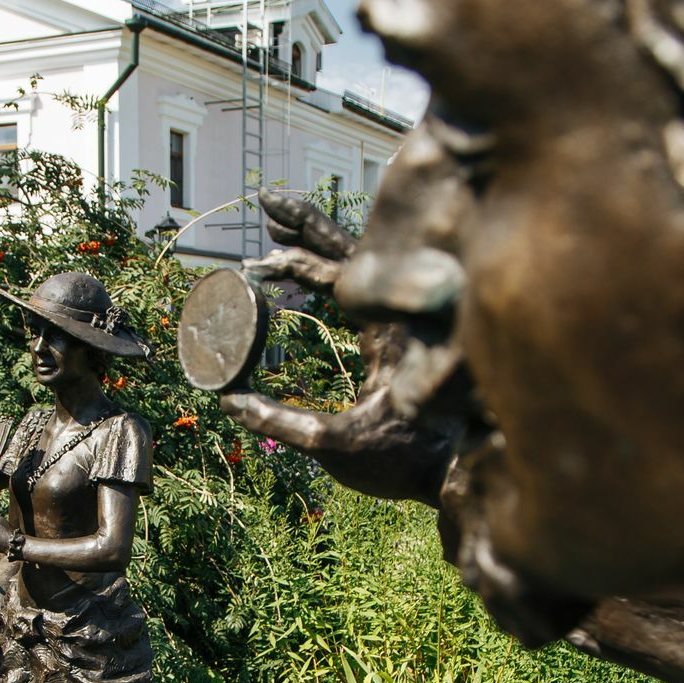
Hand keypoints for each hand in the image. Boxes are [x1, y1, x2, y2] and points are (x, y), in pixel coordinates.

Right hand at [221, 193, 456, 505]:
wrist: (453, 474)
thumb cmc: (406, 460)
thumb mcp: (335, 445)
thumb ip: (282, 421)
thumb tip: (230, 403)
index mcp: (387, 330)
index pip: (344, 269)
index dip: (304, 251)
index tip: (266, 246)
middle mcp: (396, 316)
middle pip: (350, 252)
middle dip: (307, 229)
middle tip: (267, 207)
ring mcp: (396, 323)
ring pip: (357, 267)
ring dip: (316, 247)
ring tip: (275, 232)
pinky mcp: (392, 337)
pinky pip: (360, 291)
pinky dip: (328, 274)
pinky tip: (299, 273)